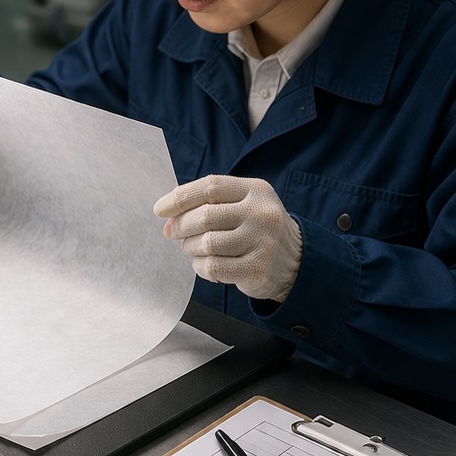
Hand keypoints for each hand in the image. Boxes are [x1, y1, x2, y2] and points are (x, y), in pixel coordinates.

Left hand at [153, 175, 301, 302]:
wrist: (296, 262)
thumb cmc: (256, 230)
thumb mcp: (243, 206)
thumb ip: (209, 204)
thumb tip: (169, 218)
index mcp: (256, 190)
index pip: (210, 186)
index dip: (180, 197)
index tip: (160, 209)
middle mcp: (261, 213)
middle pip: (204, 216)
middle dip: (180, 226)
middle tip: (173, 233)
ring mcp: (262, 242)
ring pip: (206, 243)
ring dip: (190, 248)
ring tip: (193, 249)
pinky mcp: (257, 269)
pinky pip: (212, 267)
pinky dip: (200, 267)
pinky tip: (206, 265)